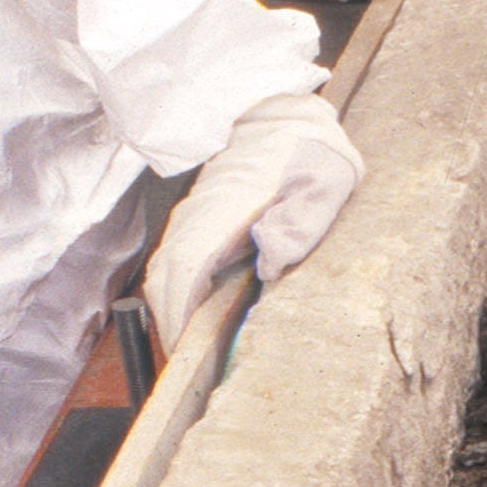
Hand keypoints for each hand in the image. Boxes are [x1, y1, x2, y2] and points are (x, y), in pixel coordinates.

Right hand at [145, 93, 362, 351]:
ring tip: (193, 354)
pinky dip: (178, 297)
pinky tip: (197, 321)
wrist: (286, 116)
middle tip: (189, 370)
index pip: (184, 271)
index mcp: (224, 213)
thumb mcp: (323, 181)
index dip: (178, 315)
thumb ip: (301, 220)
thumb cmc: (308, 149)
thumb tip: (269, 263)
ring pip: (165, 275)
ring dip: (171, 314)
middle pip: (163, 282)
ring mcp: (193, 221)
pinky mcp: (198, 225)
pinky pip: (176, 266)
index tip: (184, 350)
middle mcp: (197, 219)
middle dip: (169, 327)